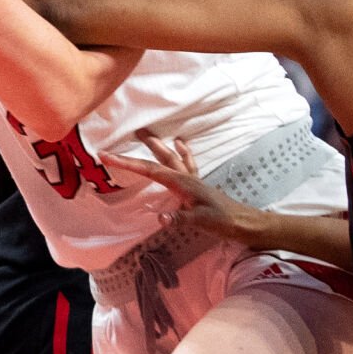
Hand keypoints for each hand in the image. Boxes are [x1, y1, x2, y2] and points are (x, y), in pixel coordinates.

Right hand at [100, 134, 268, 245]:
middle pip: (160, 158)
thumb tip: (159, 217)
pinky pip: (187, 163)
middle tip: (132, 131)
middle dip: (144, 146)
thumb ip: (180, 218)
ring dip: (160, 146)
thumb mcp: (200, 221)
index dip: (127, 163)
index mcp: (182, 183)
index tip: (107, 156)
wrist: (245, 222)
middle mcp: (186, 177)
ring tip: (149, 135)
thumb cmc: (223, 221)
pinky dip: (182, 152)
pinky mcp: (199, 185)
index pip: (149, 170)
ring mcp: (193, 180)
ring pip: (173, 157)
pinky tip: (181, 144)